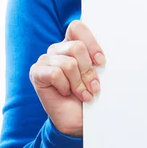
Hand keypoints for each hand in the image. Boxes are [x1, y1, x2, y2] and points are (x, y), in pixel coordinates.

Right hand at [29, 20, 105, 136]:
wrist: (78, 120)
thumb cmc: (90, 93)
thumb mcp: (99, 73)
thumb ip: (98, 58)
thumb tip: (110, 46)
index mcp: (73, 42)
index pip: (76, 27)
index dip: (91, 43)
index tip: (101, 62)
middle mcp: (58, 49)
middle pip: (76, 47)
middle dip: (88, 70)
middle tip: (94, 86)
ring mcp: (46, 60)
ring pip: (69, 63)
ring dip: (79, 82)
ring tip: (83, 93)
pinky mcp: (36, 73)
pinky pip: (55, 73)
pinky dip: (65, 86)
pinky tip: (67, 93)